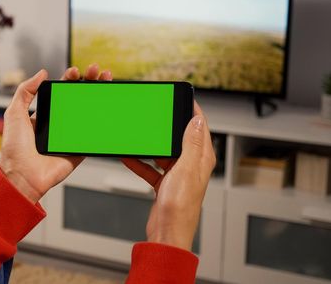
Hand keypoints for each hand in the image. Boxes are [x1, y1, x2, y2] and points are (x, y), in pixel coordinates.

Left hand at [0, 64, 111, 202]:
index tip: (76, 71)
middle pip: (78, 99)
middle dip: (89, 83)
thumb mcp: (14, 113)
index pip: (61, 92)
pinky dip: (103, 123)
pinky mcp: (79, 150)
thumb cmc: (15, 148)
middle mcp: (58, 124)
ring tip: (106, 82)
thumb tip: (42, 73)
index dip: (71, 80)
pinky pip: (93, 135)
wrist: (23, 175)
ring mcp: (70, 137)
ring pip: (89, 114)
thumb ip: (25, 91)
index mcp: (44, 115)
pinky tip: (109, 107)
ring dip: (100, 98)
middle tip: (97, 71)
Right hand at [121, 101, 215, 251]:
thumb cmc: (180, 207)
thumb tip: (196, 121)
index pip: (200, 127)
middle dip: (167, 126)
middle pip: (179, 137)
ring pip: (163, 151)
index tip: (183, 97)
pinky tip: (128, 157)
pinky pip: (150, 167)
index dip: (192, 110)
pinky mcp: (164, 184)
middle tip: (155, 114)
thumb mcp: (184, 169)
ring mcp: (177, 175)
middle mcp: (191, 166)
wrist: (167, 233)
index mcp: (201, 159)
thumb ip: (190, 144)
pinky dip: (140, 162)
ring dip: (151, 145)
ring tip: (139, 136)